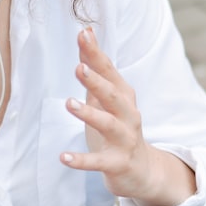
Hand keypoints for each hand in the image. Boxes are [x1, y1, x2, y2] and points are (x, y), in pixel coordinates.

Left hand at [61, 28, 195, 205]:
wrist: (142, 171)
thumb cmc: (119, 130)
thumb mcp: (106, 99)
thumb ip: (96, 69)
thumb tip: (86, 33)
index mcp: (123, 97)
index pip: (109, 72)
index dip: (96, 55)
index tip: (83, 35)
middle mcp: (128, 115)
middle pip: (112, 95)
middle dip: (97, 81)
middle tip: (78, 68)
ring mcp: (125, 140)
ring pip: (108, 124)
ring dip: (89, 114)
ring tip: (68, 103)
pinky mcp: (118, 163)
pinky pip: (98, 162)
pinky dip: (82, 160)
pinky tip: (63, 157)